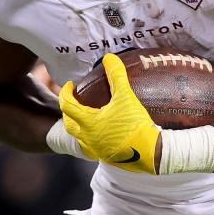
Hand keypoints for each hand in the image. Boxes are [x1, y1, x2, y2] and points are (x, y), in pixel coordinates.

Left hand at [59, 54, 160, 172]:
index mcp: (88, 122)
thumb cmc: (135, 125)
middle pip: (68, 124)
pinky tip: (101, 133)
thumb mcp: (126, 97)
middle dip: (68, 111)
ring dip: (78, 125)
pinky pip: (90, 146)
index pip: (67, 105)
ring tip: (86, 116)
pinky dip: (90, 137)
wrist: (148, 152)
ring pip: (78, 137)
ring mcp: (94, 149)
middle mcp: (86, 138)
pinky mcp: (104, 157)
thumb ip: (116, 76)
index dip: (66, 93)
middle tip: (75, 101)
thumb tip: (109, 57)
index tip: (70, 85)